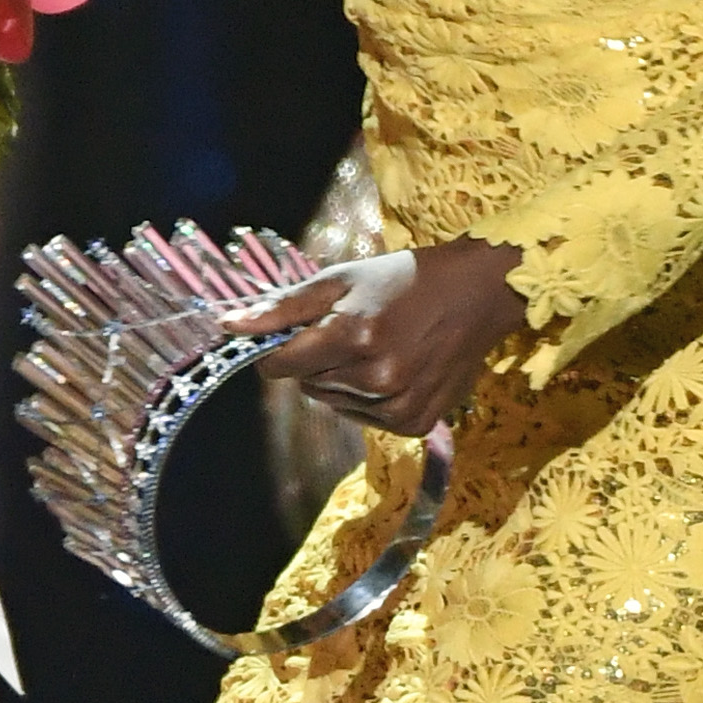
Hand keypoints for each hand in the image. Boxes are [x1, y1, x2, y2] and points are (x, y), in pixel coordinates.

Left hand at [231, 239, 524, 436]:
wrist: (475, 294)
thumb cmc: (401, 279)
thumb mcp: (340, 279)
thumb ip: (282, 306)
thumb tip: (227, 326)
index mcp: (352, 335)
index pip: (279, 365)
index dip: (279, 349)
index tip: (294, 333)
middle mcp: (375, 377)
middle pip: (306, 384)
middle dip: (314, 360)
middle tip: (347, 331)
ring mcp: (397, 404)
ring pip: (333, 403)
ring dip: (340, 380)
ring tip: (373, 347)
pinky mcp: (414, 423)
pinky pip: (364, 419)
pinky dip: (367, 398)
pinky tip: (391, 369)